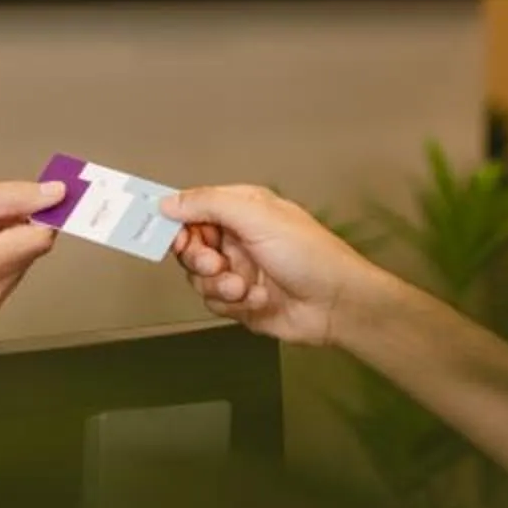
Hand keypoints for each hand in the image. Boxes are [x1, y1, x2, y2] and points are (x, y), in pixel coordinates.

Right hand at [159, 184, 383, 349]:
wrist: (338, 305)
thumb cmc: (312, 256)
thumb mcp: (258, 217)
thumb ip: (209, 204)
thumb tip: (170, 201)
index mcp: (242, 210)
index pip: (194, 210)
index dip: (178, 224)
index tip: (172, 236)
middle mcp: (238, 239)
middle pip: (190, 246)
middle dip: (199, 259)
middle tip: (214, 264)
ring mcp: (239, 270)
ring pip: (199, 278)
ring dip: (219, 285)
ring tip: (243, 287)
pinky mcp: (241, 301)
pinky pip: (214, 303)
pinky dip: (233, 303)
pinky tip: (258, 299)